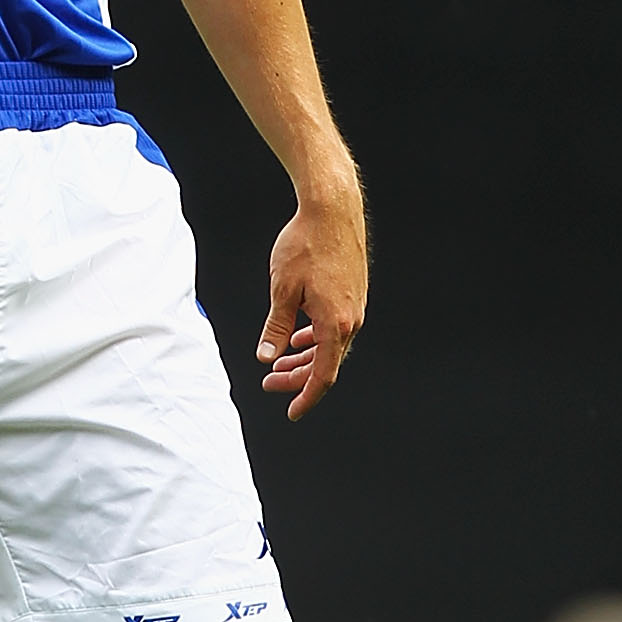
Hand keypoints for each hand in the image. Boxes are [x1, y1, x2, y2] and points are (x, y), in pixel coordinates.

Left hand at [256, 175, 365, 422]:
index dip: (305, 397)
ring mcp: (354, 307)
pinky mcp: (352, 295)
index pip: (323, 375)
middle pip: (326, 363)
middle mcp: (351, 319)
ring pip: (330, 345)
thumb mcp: (282, 289)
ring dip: (304, 357)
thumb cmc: (305, 245)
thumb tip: (267, 356)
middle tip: (269, 383)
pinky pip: (334, 327)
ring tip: (278, 363)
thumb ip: (275, 327)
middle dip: (297, 377)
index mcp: (335, 323)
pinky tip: (298, 337)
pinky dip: (315, 338)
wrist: (332, 210)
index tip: (291, 412)